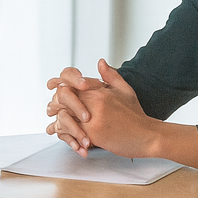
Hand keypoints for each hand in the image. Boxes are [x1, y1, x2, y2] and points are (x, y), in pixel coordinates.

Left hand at [44, 59, 197, 166]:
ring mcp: (93, 117)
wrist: (147, 136)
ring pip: (63, 114)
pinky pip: (70, 131)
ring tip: (53, 124)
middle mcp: (95, 101)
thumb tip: (100, 61)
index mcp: (100, 90)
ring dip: (56, 119)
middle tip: (50, 109)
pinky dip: (63, 133)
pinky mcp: (92, 134)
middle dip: (54, 102)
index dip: (59, 83)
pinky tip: (61, 136)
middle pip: (64, 96)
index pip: (72, 81)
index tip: (53, 86)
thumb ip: (111, 76)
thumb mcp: (125, 90)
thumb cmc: (136, 115)